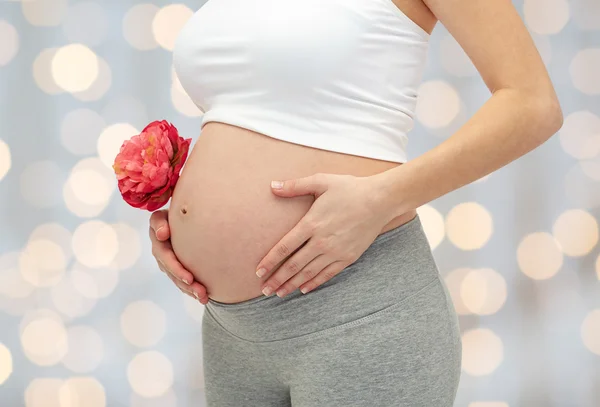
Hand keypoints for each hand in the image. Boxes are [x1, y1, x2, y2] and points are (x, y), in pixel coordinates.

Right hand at [149, 209, 208, 303]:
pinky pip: (182, 281)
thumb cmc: (179, 210)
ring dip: (189, 289)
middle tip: (197, 288)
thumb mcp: (166, 212)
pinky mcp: (176, 266)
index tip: (189, 277)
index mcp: (157, 236)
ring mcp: (167, 260)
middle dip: (184, 280)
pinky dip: (192, 290)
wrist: (185, 214)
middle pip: (170, 269)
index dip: (174, 266)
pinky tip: (203, 297)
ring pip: (177, 278)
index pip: (163, 252)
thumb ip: (161, 221)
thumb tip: (162, 233)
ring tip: (203, 296)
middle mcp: (161, 251)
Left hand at [255, 172, 391, 297]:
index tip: (258, 272)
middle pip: (294, 265)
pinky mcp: (348, 257)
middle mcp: (321, 241)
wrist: (380, 201)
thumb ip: (295, 186)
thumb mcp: (321, 181)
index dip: (270, 261)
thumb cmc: (350, 189)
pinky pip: (327, 274)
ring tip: (279, 293)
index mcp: (311, 223)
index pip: (284, 247)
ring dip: (292, 284)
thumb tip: (272, 185)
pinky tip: (303, 289)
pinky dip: (314, 283)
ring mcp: (335, 251)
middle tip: (264, 290)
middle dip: (277, 279)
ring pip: (309, 273)